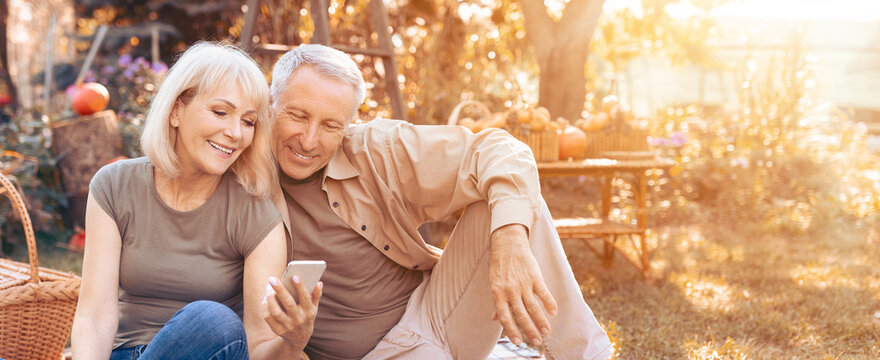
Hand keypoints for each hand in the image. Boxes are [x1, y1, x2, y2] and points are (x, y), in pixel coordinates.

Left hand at [262, 275, 322, 350]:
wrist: (298, 338)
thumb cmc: (306, 316)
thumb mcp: (314, 307)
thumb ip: (316, 295)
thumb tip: (318, 282)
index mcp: (309, 312)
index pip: (305, 298)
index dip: (300, 287)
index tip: (294, 276)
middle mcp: (299, 319)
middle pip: (288, 303)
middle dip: (280, 290)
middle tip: (272, 279)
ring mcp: (288, 326)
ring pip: (275, 311)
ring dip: (270, 298)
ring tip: (268, 287)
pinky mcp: (277, 330)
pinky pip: (268, 317)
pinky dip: (265, 307)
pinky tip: (265, 299)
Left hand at [489, 224, 557, 346]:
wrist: (507, 243)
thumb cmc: (499, 265)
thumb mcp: (494, 284)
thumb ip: (497, 302)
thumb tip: (494, 319)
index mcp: (498, 293)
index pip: (505, 317)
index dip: (511, 331)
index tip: (519, 342)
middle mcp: (510, 290)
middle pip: (521, 315)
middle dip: (530, 330)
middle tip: (537, 342)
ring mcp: (523, 283)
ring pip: (533, 307)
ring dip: (541, 321)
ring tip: (547, 332)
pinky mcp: (534, 275)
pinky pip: (543, 292)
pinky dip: (549, 303)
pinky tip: (554, 312)